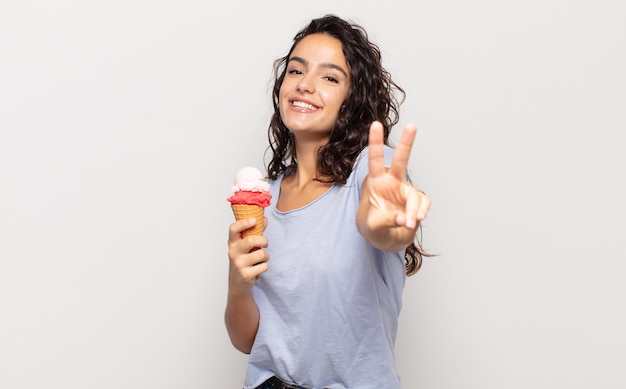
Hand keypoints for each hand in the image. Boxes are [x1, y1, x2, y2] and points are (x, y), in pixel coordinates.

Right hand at [227, 217, 268, 295]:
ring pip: (261, 254)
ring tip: (262, 259)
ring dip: (266, 256)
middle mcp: (234, 253)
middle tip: (265, 244)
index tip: (253, 220)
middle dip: (263, 241)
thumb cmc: (243, 261)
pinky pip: (264, 266)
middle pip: (251, 240)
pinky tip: (258, 269)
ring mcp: (239, 264)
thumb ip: (255, 232)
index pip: (233, 229)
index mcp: (233, 243)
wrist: (237, 284)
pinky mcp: (246, 275)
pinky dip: (265, 266)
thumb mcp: (245, 246)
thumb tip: (264, 219)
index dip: (243, 223)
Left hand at [357, 121, 430, 250]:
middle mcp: (392, 182)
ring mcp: (406, 191)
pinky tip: (415, 221)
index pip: (375, 160)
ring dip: (414, 211)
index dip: (375, 142)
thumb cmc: (375, 227)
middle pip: (401, 161)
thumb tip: (405, 219)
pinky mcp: (417, 202)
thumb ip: (386, 221)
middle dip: (407, 143)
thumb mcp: (373, 226)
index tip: (376, 124)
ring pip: (415, 196)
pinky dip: (421, 214)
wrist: (386, 238)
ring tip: (408, 224)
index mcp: (376, 182)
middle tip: (412, 125)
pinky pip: (423, 205)